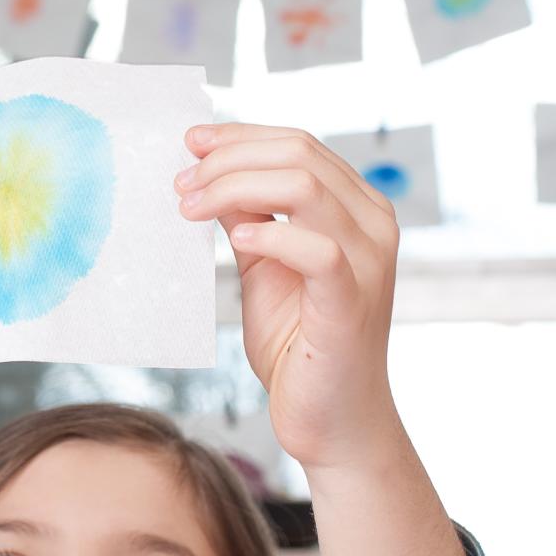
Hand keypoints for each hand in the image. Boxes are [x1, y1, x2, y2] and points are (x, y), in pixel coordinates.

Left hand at [174, 123, 399, 472]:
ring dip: (235, 187)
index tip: (190, 144)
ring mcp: (370, 261)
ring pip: (305, 186)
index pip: (299, 143)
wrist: (332, 419)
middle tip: (181, 184)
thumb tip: (208, 170)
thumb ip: (248, 216)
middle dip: (228, 160)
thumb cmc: (299, 343)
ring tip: (191, 208)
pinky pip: (317, 250)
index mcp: (356, 207)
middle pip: (299, 154)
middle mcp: (373, 224)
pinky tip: (236, 240)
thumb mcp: (263, 265)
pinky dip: (271, 235)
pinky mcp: (353, 301)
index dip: (240, 136)